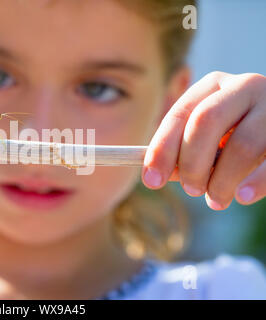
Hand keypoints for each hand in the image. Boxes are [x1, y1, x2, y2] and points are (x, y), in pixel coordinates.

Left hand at [142, 71, 265, 209]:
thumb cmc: (234, 139)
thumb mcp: (207, 140)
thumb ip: (183, 154)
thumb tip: (157, 175)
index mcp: (213, 87)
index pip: (180, 114)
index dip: (162, 149)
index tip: (151, 181)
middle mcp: (243, 87)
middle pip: (206, 121)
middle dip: (191, 163)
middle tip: (190, 190)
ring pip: (242, 145)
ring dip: (222, 181)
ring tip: (216, 200)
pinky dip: (255, 182)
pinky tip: (243, 197)